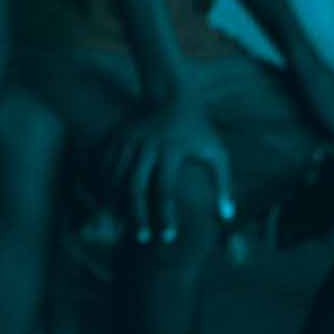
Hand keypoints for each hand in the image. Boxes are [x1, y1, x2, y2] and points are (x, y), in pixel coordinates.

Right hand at [101, 93, 234, 245]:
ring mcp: (130, 139)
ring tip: (120, 228)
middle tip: (143, 239)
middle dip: (138, 215)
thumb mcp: (217, 152)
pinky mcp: (118, 136)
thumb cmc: (199, 131)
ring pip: (116, 177)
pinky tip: (109, 206)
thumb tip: (227, 217)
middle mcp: (148, 144)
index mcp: (172, 148)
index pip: (166, 189)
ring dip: (117, 205)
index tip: (170, 237)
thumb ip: (224, 184)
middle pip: (136, 186)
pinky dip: (105, 187)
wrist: (172, 94)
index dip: (167, 215)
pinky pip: (107, 166)